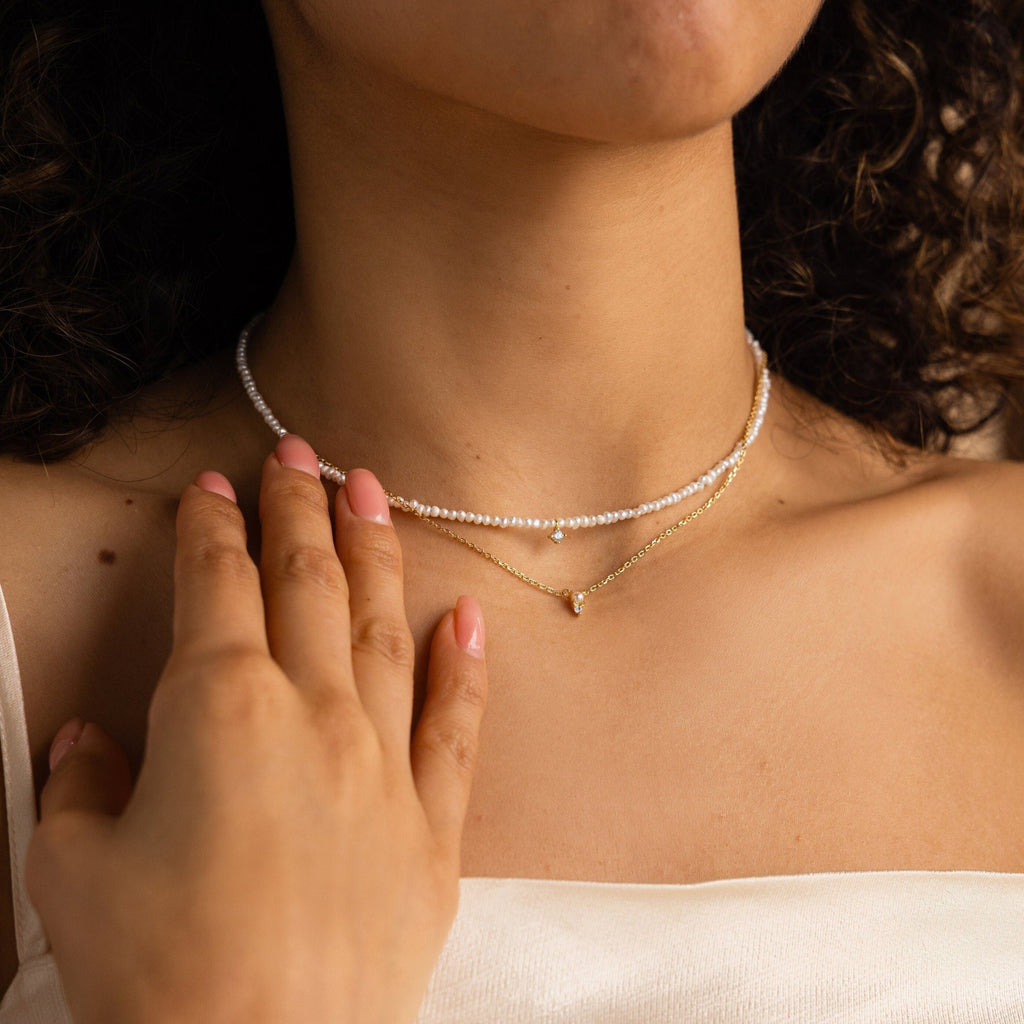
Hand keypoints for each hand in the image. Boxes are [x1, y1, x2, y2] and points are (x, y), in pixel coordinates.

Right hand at [26, 434, 487, 1023]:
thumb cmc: (159, 980)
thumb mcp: (75, 876)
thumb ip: (78, 789)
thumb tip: (89, 745)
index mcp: (221, 709)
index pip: (217, 585)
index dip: (212, 527)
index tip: (214, 486)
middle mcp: (314, 715)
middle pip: (307, 582)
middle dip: (298, 510)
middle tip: (299, 453)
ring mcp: (384, 763)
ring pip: (382, 627)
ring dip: (376, 551)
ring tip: (372, 492)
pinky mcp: (432, 825)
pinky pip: (457, 727)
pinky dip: (464, 669)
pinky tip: (466, 620)